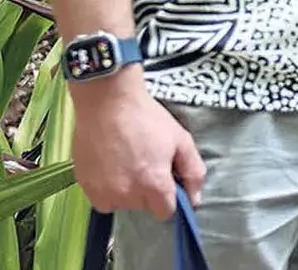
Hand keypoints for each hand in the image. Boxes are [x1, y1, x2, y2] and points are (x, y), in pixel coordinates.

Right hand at [69, 77, 203, 218]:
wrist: (108, 103)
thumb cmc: (147, 118)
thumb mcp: (181, 140)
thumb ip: (193, 172)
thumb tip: (195, 199)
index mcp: (154, 184)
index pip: (165, 212)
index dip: (170, 198)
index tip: (168, 182)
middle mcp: (127, 194)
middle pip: (144, 207)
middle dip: (150, 191)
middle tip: (147, 163)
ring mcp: (103, 191)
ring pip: (122, 204)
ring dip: (128, 191)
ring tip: (128, 163)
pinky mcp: (84, 185)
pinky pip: (101, 199)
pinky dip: (108, 189)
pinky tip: (112, 167)